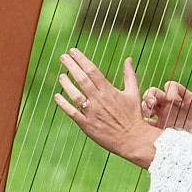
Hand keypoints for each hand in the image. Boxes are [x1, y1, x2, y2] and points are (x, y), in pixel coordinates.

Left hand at [55, 49, 157, 168]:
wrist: (133, 140)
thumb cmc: (134, 116)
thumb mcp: (134, 93)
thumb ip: (129, 75)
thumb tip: (128, 58)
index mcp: (109, 91)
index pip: (92, 71)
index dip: (82, 59)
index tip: (73, 51)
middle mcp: (99, 100)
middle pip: (82, 79)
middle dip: (71, 66)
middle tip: (63, 57)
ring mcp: (92, 113)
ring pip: (75, 95)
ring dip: (66, 84)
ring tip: (61, 76)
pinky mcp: (87, 125)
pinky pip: (72, 113)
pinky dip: (63, 104)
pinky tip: (57, 96)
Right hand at [141, 72, 191, 138]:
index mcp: (184, 98)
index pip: (172, 86)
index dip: (171, 90)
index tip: (175, 100)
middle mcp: (172, 106)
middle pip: (155, 93)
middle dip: (151, 96)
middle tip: (151, 106)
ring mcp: (164, 119)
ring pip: (146, 106)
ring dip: (144, 106)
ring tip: (147, 115)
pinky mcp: (158, 133)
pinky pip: (145, 126)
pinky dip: (141, 125)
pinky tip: (142, 129)